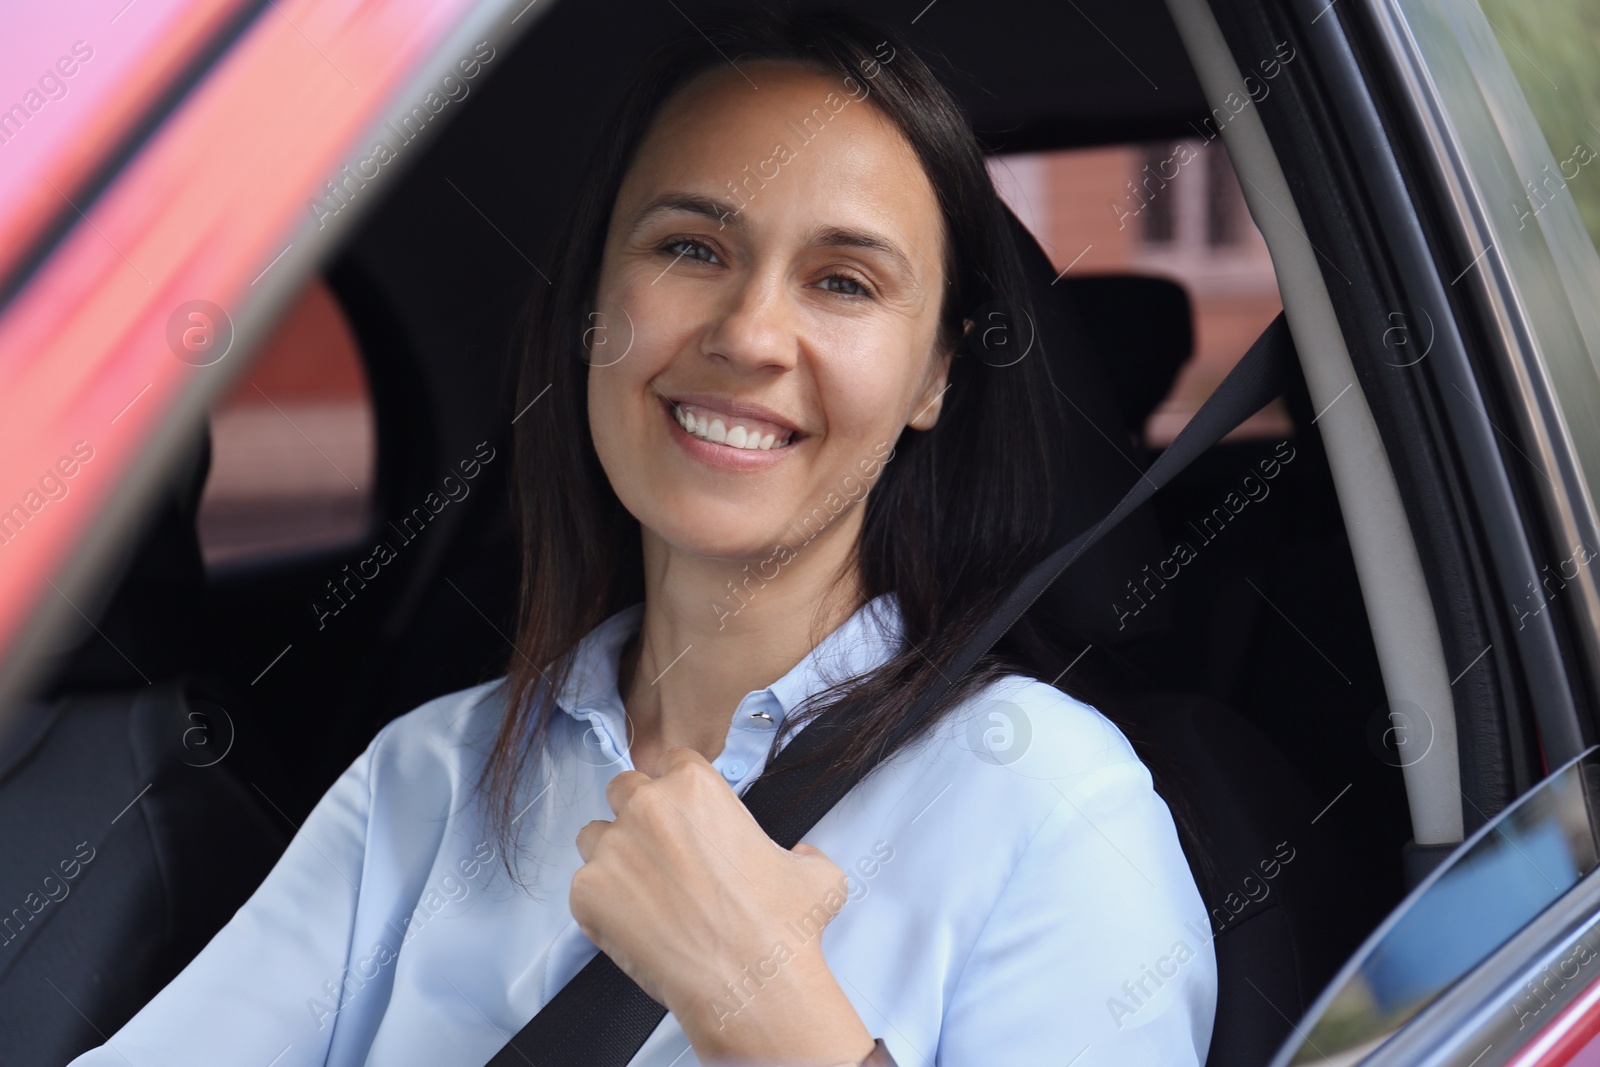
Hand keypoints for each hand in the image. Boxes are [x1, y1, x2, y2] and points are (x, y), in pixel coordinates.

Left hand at [572, 747, 875, 1064]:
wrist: (750, 984)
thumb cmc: (779, 928)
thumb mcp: (814, 872)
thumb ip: (800, 850)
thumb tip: (800, 857)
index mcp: (694, 785)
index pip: (671, 762)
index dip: (677, 791)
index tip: (684, 817)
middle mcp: (647, 806)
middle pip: (623, 789)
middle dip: (637, 814)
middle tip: (661, 854)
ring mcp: (611, 849)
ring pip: (594, 837)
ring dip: (613, 856)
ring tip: (644, 894)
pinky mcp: (587, 893)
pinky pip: (583, 888)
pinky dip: (603, 905)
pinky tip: (636, 927)